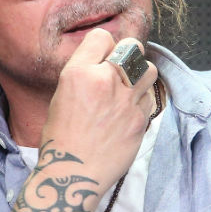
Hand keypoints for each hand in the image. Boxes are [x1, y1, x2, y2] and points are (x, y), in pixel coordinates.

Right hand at [39, 28, 158, 194]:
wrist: (73, 174)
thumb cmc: (61, 138)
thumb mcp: (61, 95)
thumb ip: (84, 74)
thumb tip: (104, 62)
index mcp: (79, 73)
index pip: (102, 37)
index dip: (102, 46)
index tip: (101, 58)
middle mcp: (106, 81)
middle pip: (131, 46)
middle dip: (127, 54)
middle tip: (120, 68)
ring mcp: (127, 100)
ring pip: (148, 69)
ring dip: (140, 74)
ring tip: (129, 87)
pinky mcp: (140, 119)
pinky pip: (149, 97)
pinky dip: (141, 99)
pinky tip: (129, 109)